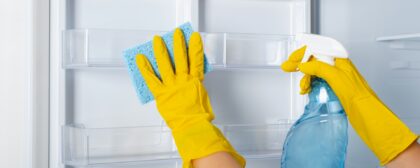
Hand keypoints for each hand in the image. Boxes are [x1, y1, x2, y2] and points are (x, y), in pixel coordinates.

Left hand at [135, 29, 244, 167]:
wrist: (192, 125)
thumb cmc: (199, 116)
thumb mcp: (203, 98)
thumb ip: (196, 88)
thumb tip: (193, 84)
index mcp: (195, 81)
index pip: (196, 60)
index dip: (196, 47)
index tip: (194, 37)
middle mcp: (183, 80)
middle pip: (181, 58)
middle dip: (179, 44)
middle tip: (176, 33)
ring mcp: (172, 86)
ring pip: (165, 64)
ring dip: (161, 51)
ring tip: (157, 40)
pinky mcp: (161, 94)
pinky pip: (151, 79)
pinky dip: (145, 68)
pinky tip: (140, 58)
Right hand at [281, 46, 418, 165]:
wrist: (366, 113)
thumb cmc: (357, 95)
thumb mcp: (334, 76)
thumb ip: (318, 67)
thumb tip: (304, 65)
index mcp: (340, 59)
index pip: (318, 48)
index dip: (303, 52)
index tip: (292, 59)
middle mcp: (338, 66)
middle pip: (315, 59)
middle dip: (301, 64)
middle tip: (288, 68)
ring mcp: (336, 77)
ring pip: (315, 71)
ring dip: (306, 77)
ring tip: (303, 87)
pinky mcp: (335, 87)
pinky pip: (319, 81)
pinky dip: (311, 84)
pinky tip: (308, 90)